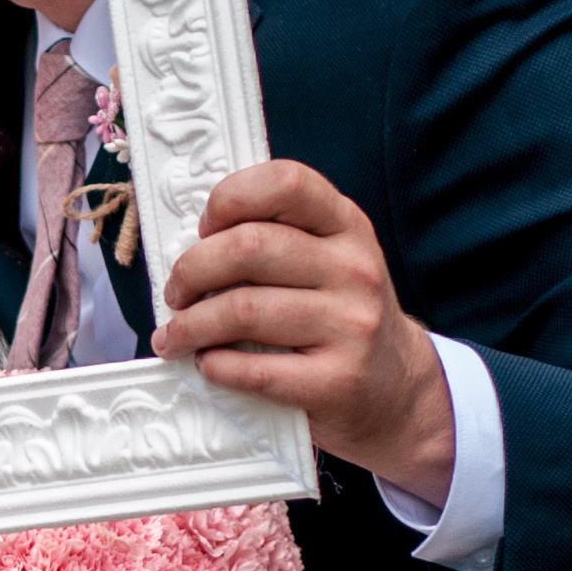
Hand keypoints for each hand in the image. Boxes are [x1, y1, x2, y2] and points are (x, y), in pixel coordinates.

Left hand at [153, 158, 453, 501]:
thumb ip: (276, 236)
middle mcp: (355, 269)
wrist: (395, 387)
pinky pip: (254, 369)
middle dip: (191, 270)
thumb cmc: (339, 315)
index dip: (228, 199)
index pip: (285, 182)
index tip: (203, 230)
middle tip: (177, 293)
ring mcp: (352, 325)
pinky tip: (208, 364)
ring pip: (242, 309)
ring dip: (190, 326)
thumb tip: (191, 243)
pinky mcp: (338, 380)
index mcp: (347, 226)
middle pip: (248, 246)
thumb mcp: (328, 259)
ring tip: (176, 336)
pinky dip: (215, 366)